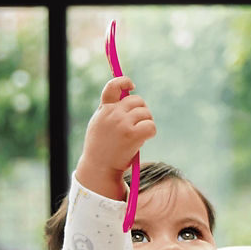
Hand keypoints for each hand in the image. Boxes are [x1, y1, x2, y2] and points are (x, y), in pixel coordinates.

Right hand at [73, 77, 155, 200]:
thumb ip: (110, 111)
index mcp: (103, 109)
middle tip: (139, 124)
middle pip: (137, 100)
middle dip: (142, 110)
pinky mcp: (132, 135)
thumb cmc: (101, 148)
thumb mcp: (99, 124)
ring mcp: (122, 123)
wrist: (99, 168)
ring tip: (138, 134)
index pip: (113, 87)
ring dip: (147, 123)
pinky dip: (151, 132)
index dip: (124, 81)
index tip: (131, 85)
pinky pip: (151, 126)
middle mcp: (112, 113)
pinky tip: (143, 139)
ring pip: (146, 113)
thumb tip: (128, 96)